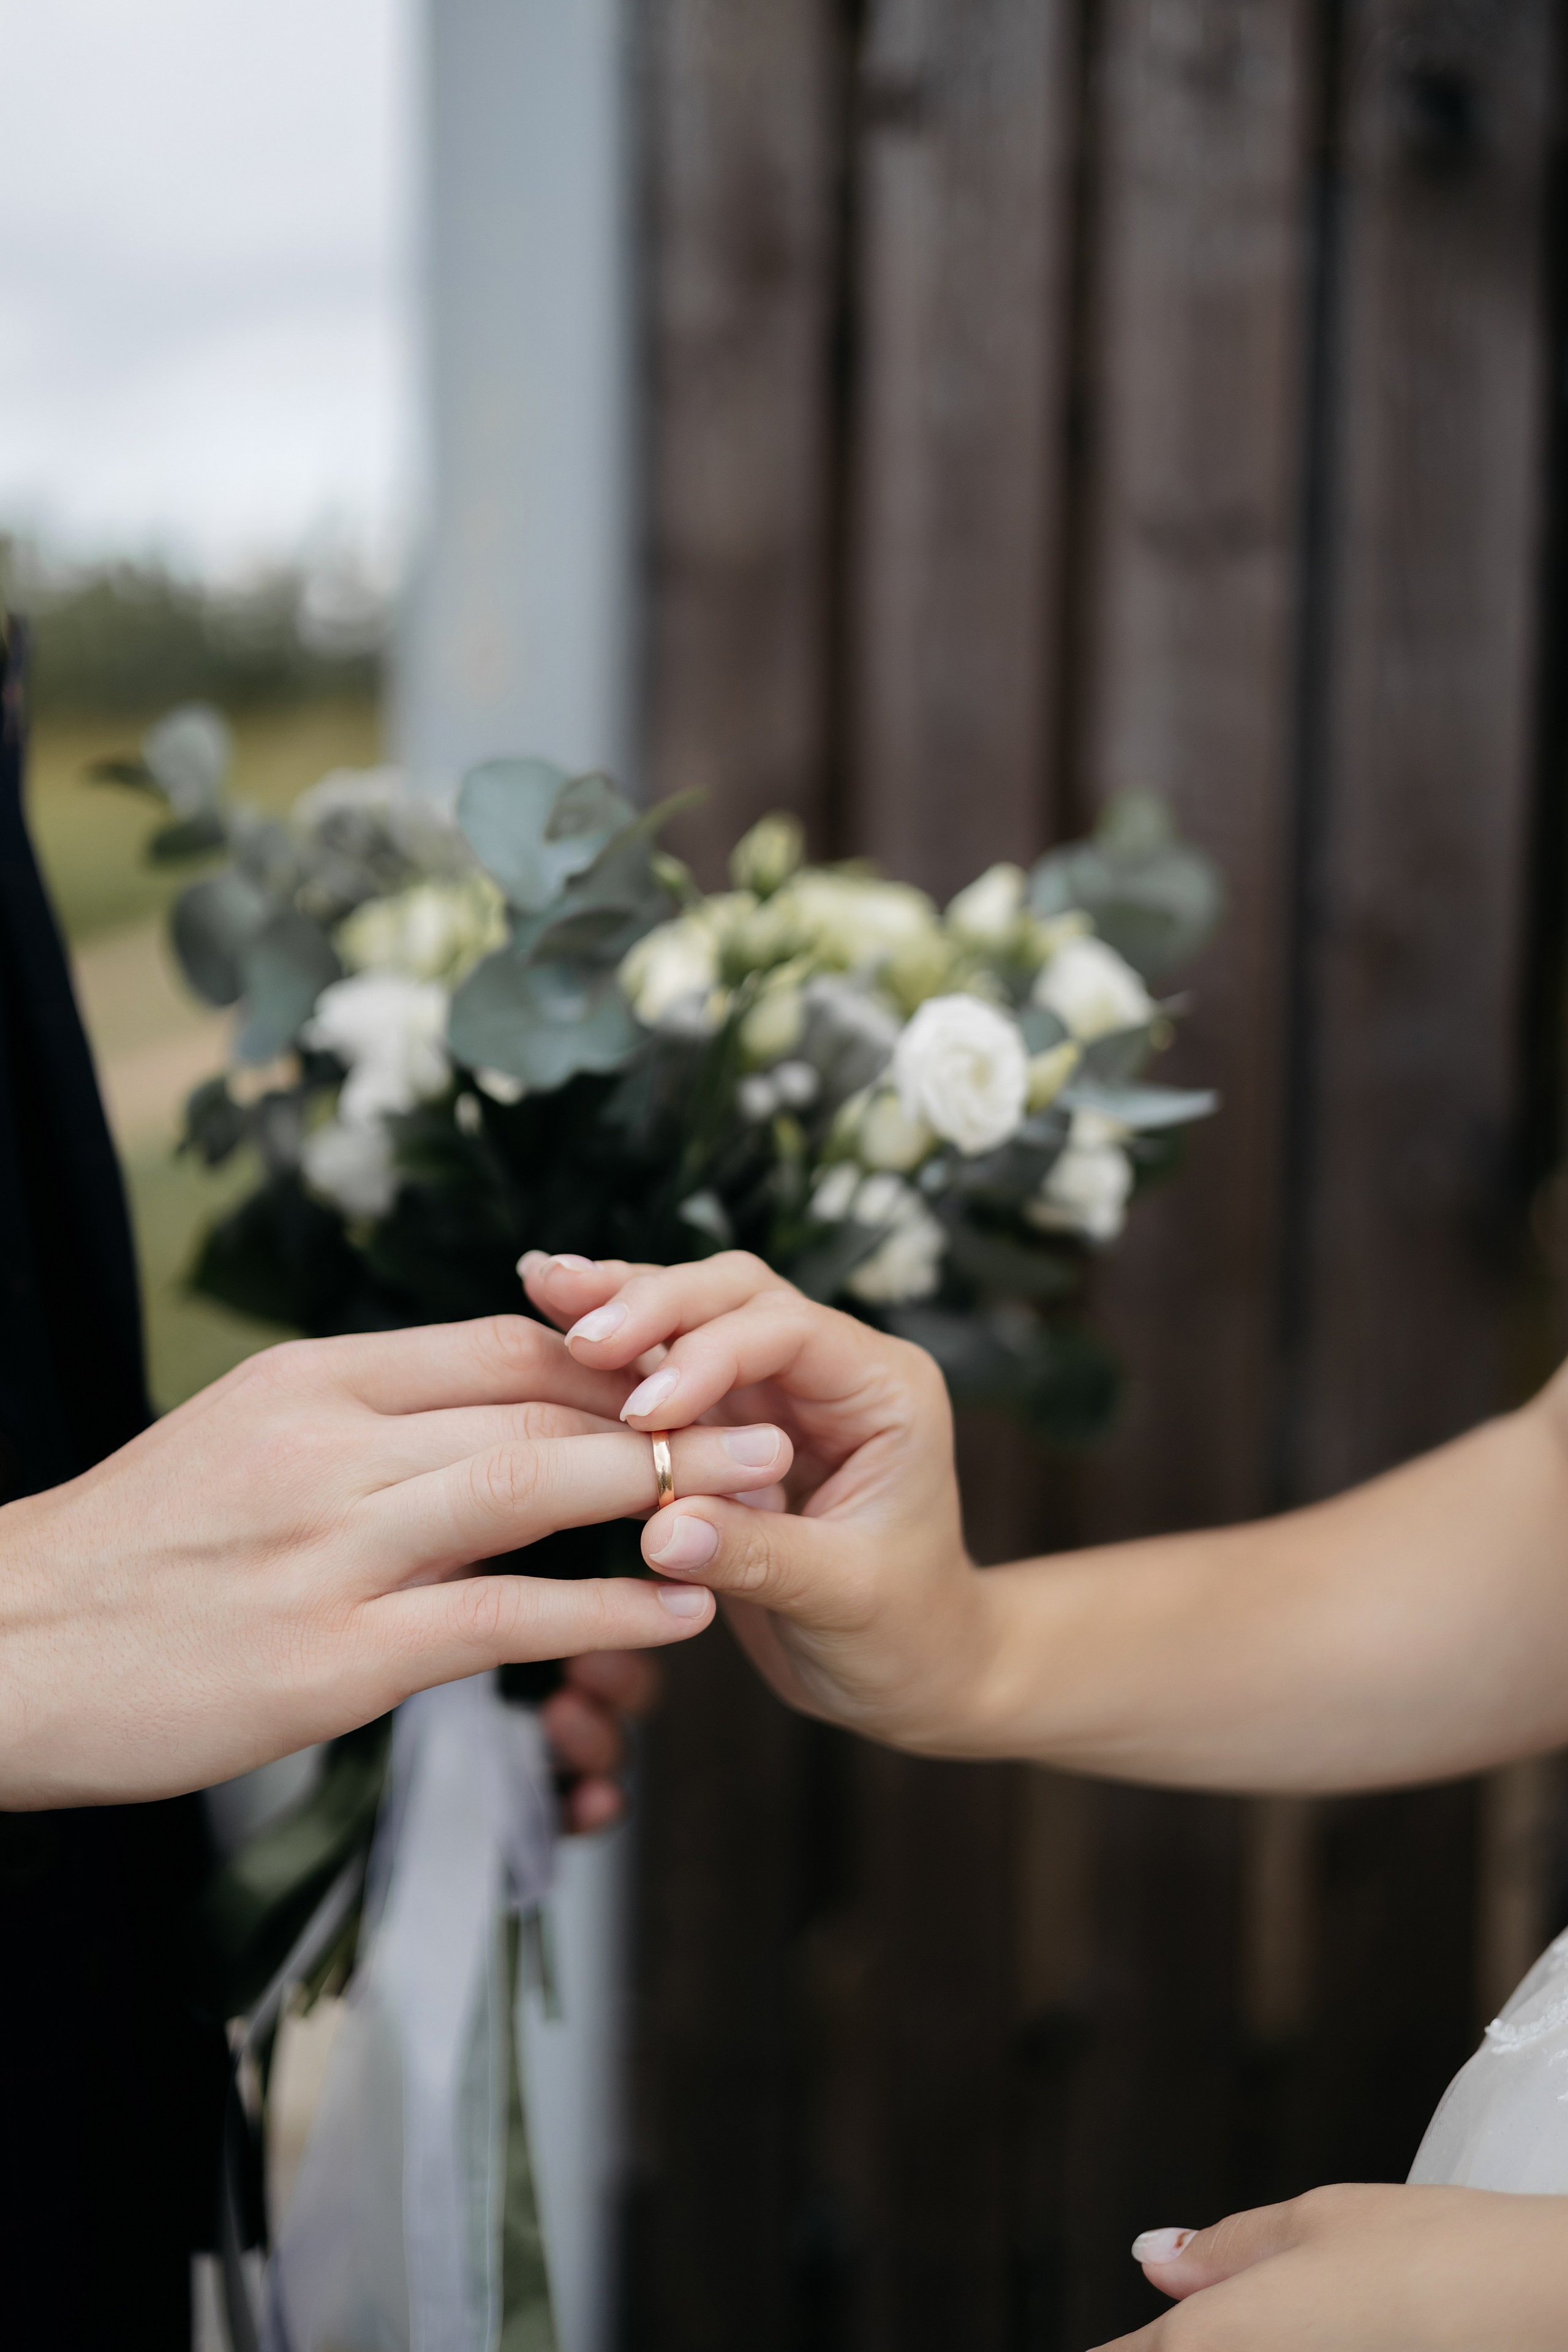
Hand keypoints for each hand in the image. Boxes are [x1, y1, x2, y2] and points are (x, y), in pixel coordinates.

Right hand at [1, 1314, 791, 1807]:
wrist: (5, 1648)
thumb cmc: (132, 1550)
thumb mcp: (243, 1440)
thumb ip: (363, 1418)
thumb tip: (478, 1400)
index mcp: (312, 1382)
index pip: (500, 1344)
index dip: (617, 1356)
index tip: (699, 1372)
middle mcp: (330, 1445)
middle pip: (538, 1400)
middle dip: (670, 1408)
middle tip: (770, 1420)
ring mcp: (334, 1549)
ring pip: (536, 1487)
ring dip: (666, 1487)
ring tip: (761, 1493)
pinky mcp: (336, 1659)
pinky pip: (504, 1616)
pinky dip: (607, 1607)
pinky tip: (684, 1610)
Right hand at [520, 1250, 988, 1752]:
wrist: (916, 1669)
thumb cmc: (905, 1633)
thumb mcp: (844, 1599)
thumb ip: (757, 1557)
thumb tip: (661, 1532)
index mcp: (885, 1392)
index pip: (789, 1333)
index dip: (709, 1357)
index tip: (644, 1409)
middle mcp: (834, 1370)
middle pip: (737, 1296)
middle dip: (657, 1305)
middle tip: (582, 1336)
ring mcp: (778, 1389)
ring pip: (695, 1314)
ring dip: (623, 1303)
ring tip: (545, 1287)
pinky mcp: (732, 1419)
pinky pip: (668, 1367)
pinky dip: (616, 1347)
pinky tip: (555, 1319)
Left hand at [1103, 2184, 1567, 2347]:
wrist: (1543, 2317)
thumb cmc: (1434, 2259)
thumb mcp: (1319, 2223)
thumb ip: (1228, 2250)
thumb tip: (1154, 2253)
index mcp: (1211, 2340)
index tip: (1125, 2343)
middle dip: (1184, 2349)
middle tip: (1263, 2313)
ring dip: (1248, 2347)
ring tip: (1306, 2323)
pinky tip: (1331, 2339)